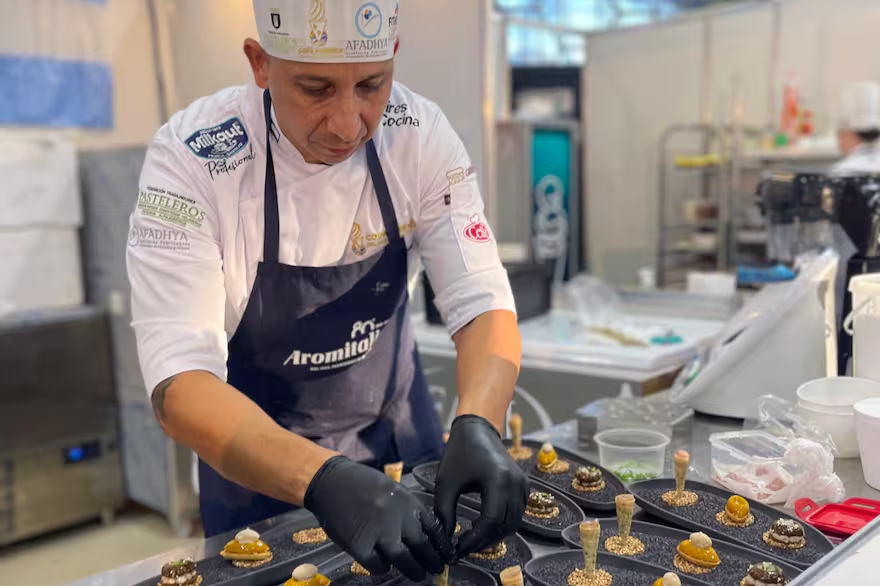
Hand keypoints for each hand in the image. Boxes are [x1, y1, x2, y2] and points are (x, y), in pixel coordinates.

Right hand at [304, 456, 453, 580]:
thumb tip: (424, 532)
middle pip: (423, 547)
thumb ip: (408, 509)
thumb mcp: (394, 490)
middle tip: (436, 568)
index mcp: (408, 502)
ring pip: (404, 560)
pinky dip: (384, 568)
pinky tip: (385, 565)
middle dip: (432, 561)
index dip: (442, 545)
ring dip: (414, 570)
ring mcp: (378, 533)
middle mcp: (397, 518)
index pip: (434, 528)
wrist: (332, 482)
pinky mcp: (360, 546)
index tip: (447, 555)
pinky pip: (378, 565)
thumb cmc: (363, 484)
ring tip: (418, 574)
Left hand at [434, 415, 528, 557]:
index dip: (475, 540)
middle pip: (505, 525)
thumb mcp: (446, 483)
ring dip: (495, 533)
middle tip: (466, 546)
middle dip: (485, 540)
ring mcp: (522, 484)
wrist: (478, 428)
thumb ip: (444, 512)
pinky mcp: (524, 484)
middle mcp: (515, 483)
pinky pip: (518, 512)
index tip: (459, 549)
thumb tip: (446, 539)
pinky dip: (504, 523)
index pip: (490, 522)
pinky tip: (486, 525)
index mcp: (497, 481)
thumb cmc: (459, 453)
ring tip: (474, 538)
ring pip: (514, 522)